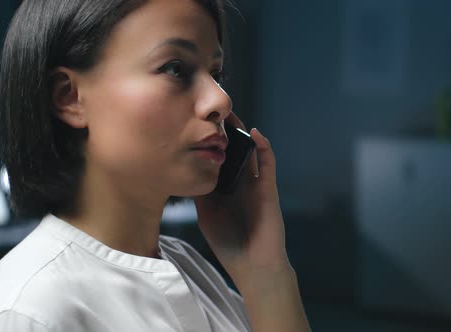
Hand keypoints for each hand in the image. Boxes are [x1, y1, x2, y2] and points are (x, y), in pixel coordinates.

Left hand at [193, 112, 289, 279]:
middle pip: (231, 151)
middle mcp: (238, 182)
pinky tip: (255, 133)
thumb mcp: (205, 214)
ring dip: (242, 134)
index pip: (215, 159)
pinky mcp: (268, 188)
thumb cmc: (228, 243)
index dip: (206, 142)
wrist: (252, 264)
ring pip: (249, 152)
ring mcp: (254, 184)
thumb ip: (198, 192)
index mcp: (223, 188)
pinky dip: (264, 147)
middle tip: (210, 114)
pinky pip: (267, 163)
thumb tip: (183, 168)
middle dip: (222, 133)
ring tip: (229, 116)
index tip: (192, 125)